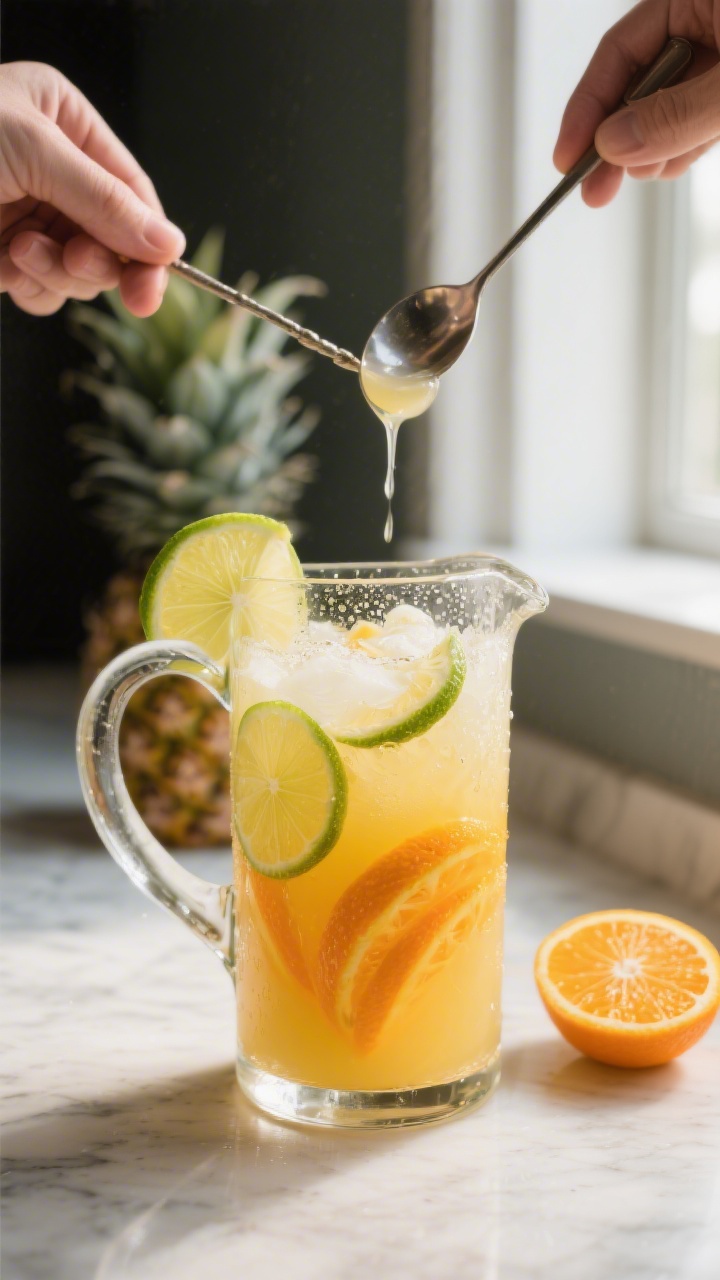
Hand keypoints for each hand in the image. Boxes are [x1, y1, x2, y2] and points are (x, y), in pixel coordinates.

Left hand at [0, 61, 184, 315]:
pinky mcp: (4, 256)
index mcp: (64, 123)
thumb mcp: (33, 151)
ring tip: (17, 252)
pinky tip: (4, 267)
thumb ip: (104, 200)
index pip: (132, 189)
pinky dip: (30, 287)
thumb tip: (168, 243)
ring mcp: (29, 216)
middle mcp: (52, 170)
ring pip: (81, 271)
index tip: (151, 285)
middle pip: (114, 238)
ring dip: (57, 273)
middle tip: (76, 262)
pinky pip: (44, 290)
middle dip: (96, 258)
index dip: (148, 240)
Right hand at [554, 0, 719, 205]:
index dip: (588, 107)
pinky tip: (682, 156)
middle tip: (596, 189)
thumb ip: (677, 113)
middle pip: (636, 85)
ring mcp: (717, 55)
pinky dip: (684, 145)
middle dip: (620, 140)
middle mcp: (701, 23)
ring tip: (665, 163)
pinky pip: (693, 120)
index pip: (619, 51)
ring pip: (664, 110)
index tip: (567, 158)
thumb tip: (614, 143)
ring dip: (657, 147)